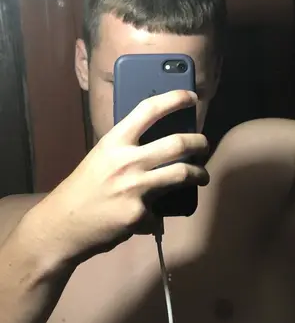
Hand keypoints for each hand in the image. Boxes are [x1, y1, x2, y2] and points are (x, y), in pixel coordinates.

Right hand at [22, 90, 208, 264]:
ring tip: (202, 175)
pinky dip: (159, 214)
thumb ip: (127, 147)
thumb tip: (162, 140)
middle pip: (178, 144)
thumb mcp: (102, 156)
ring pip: (182, 174)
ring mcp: (135, 188)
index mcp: (115, 141)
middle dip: (200, 142)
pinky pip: (161, 211)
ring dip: (199, 174)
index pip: (149, 109)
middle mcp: (127, 161)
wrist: (62, 226)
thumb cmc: (84, 187)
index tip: (191, 96)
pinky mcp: (140, 215)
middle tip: (204, 145)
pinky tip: (152, 215)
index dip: (174, 99)